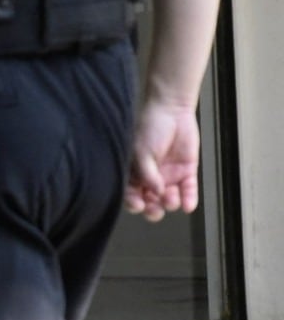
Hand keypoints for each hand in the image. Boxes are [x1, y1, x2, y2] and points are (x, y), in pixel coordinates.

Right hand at [124, 99, 200, 221]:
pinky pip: (189, 191)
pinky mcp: (186, 172)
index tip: (138, 204)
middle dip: (152, 209)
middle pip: (150, 201)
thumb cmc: (150, 127)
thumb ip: (146, 174)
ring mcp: (169, 176)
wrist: (172, 110)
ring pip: (169, 199)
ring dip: (170, 202)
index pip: (131, 194)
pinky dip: (189, 200)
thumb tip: (154, 192)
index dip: (134, 202)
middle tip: (155, 209)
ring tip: (171, 196)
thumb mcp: (142, 152)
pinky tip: (188, 205)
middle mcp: (151, 177)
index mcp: (134, 172)